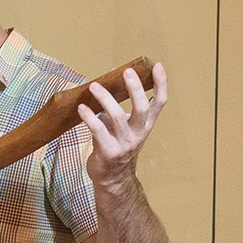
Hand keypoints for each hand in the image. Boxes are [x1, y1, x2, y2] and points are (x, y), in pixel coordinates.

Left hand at [80, 62, 167, 192]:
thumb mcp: (121, 124)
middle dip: (135, 88)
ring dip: (105, 99)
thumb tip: (109, 76)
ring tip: (94, 87)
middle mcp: (138, 133)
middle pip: (143, 108)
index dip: (161, 84)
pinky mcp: (109, 151)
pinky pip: (98, 130)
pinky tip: (82, 108)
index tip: (157, 66)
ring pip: (118, 117)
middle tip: (126, 72)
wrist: (111, 177)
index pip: (159, 102)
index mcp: (145, 124)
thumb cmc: (115, 144)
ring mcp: (125, 143)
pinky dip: (89, 117)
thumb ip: (118, 103)